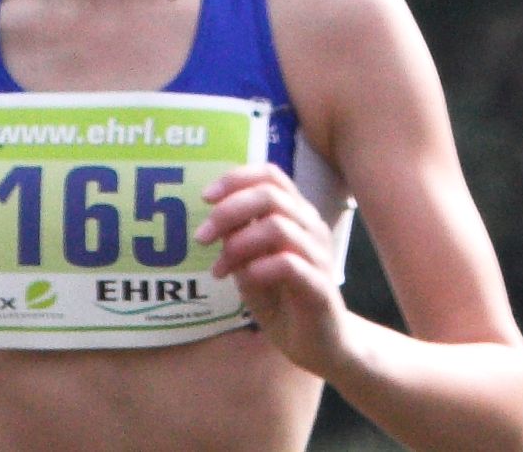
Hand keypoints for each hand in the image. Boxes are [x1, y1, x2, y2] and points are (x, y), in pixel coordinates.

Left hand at [196, 162, 352, 374]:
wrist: (320, 345)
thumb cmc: (284, 301)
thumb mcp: (252, 267)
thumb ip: (238, 242)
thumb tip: (214, 223)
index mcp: (296, 216)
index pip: (271, 176)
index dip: (236, 179)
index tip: (206, 197)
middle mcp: (311, 227)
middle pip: (270, 195)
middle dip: (229, 211)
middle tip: (201, 237)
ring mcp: (319, 256)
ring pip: (278, 226)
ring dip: (239, 244)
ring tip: (219, 269)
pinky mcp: (320, 287)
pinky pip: (289, 264)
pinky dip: (260, 267)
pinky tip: (245, 280)